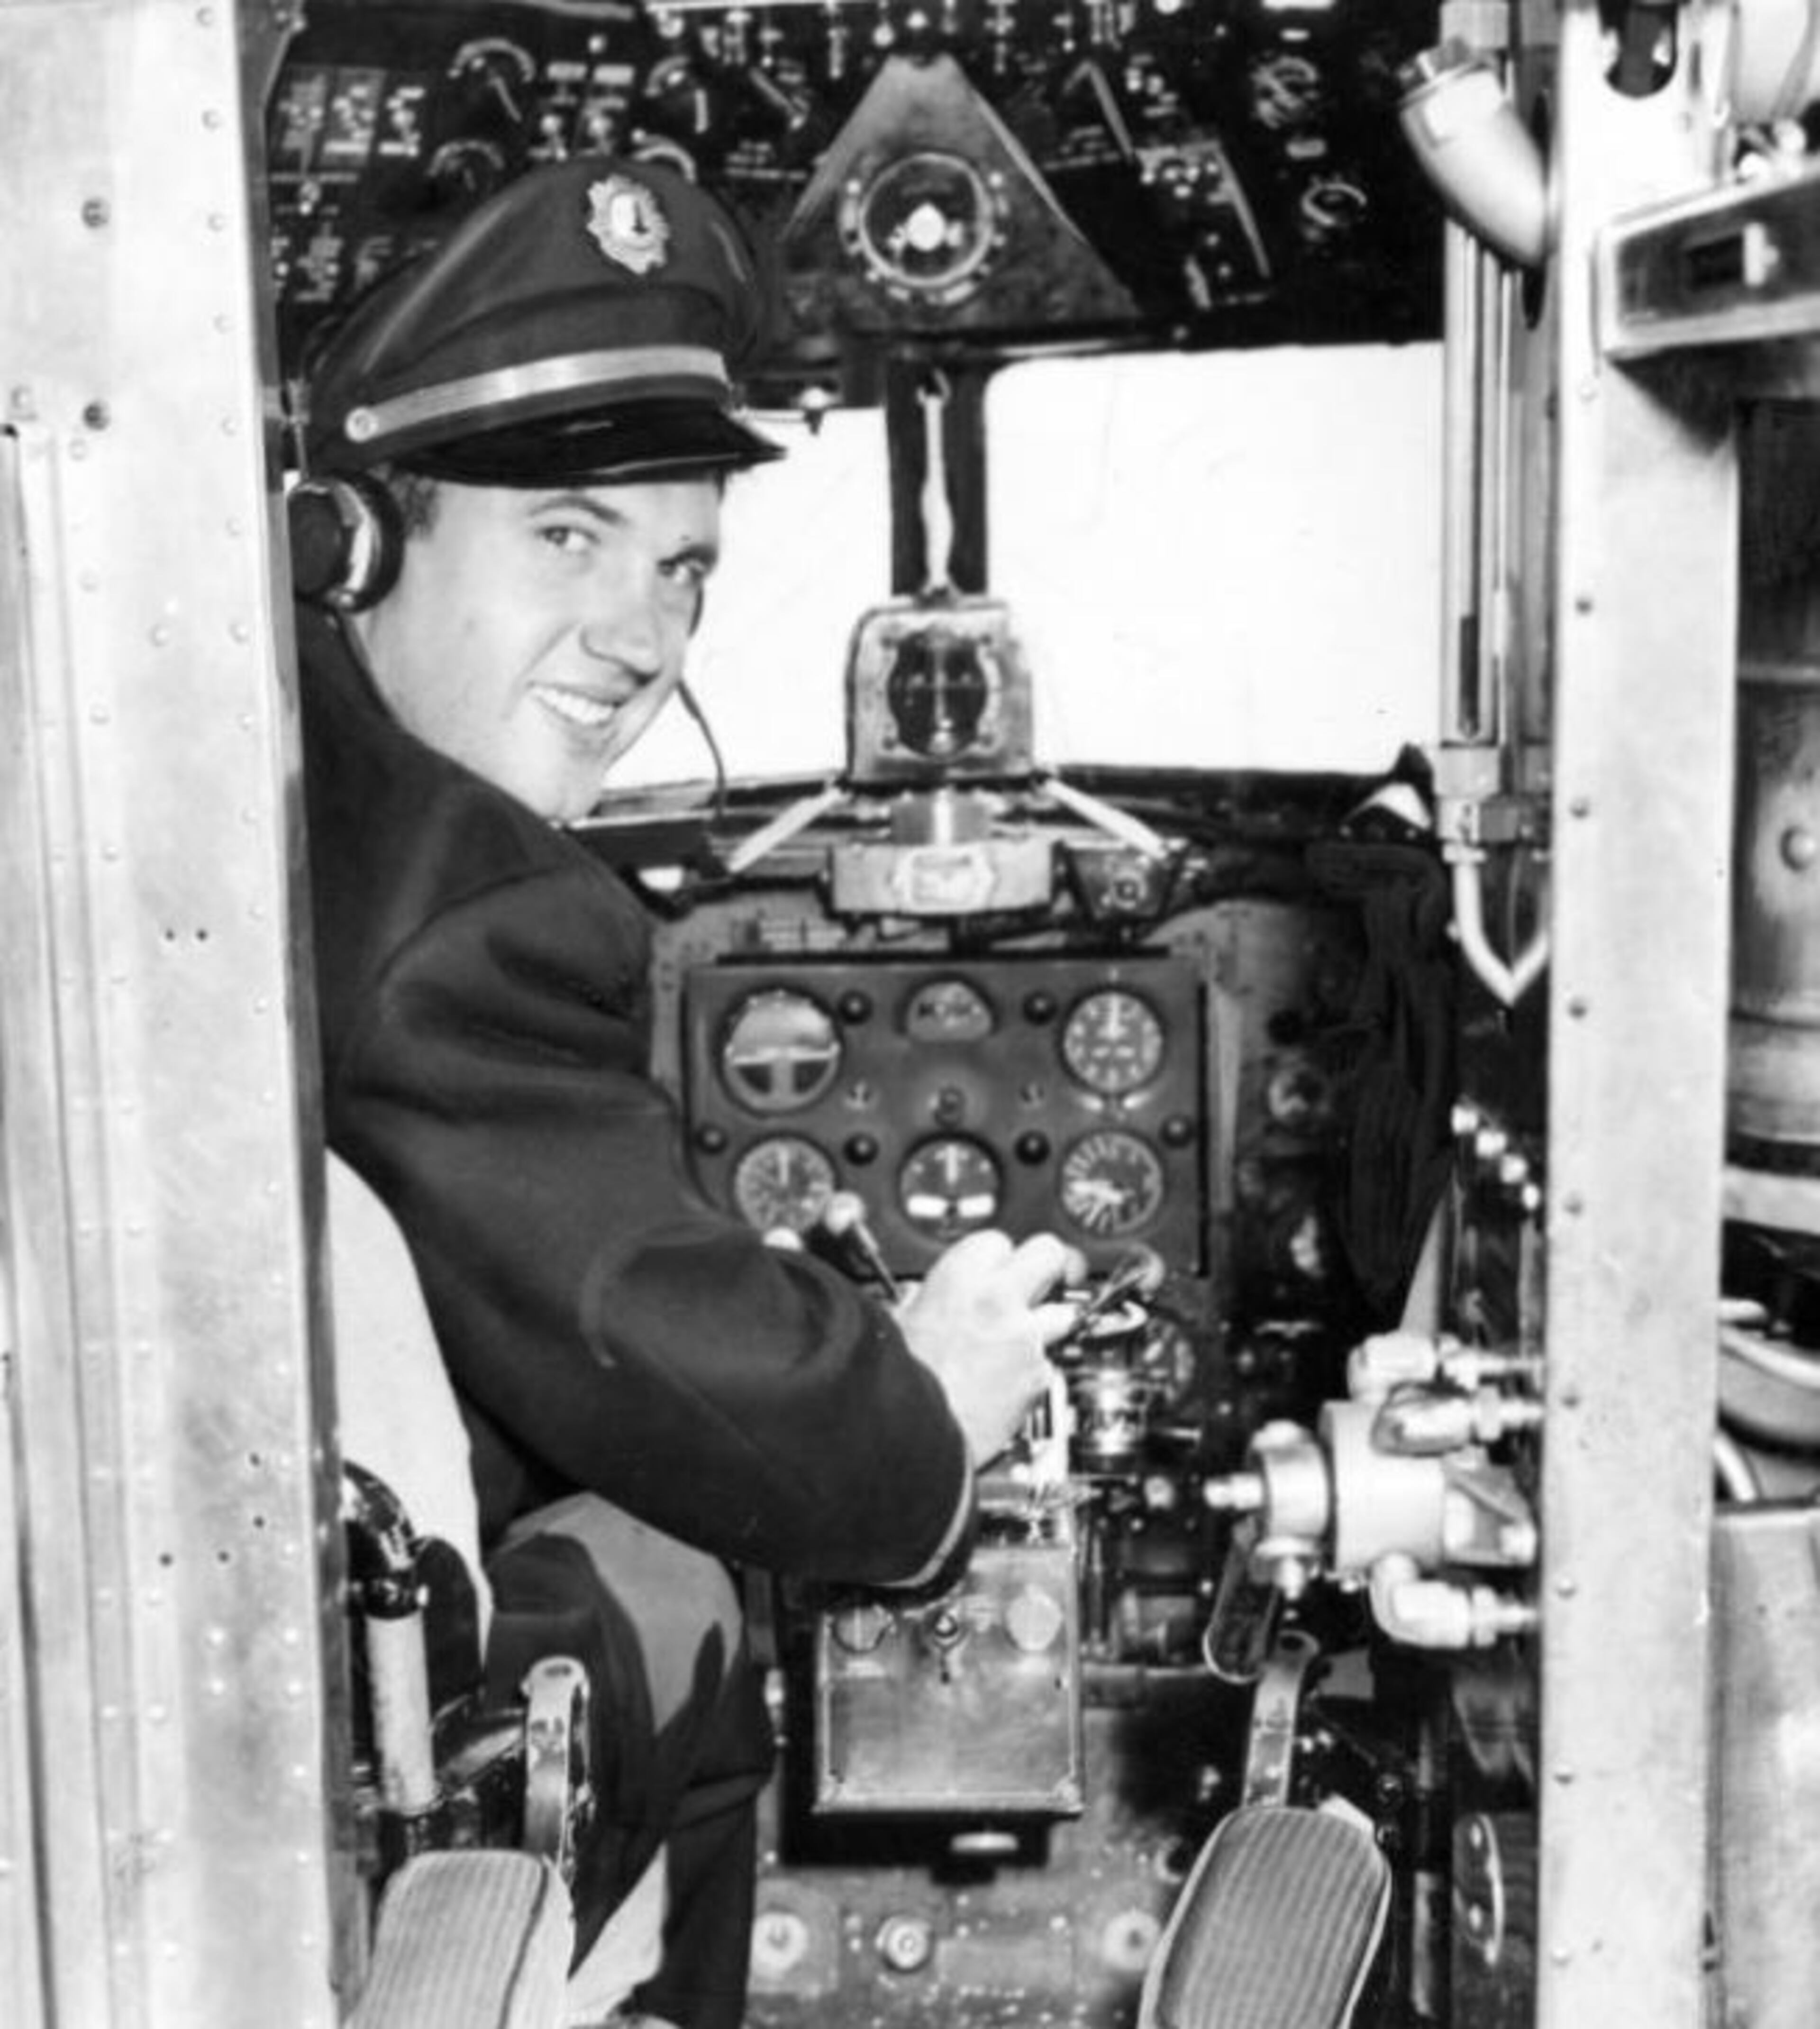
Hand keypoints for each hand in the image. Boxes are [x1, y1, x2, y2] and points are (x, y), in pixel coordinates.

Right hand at [894, 1229, 1086, 1466]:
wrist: (912, 1436)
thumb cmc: (900, 1383)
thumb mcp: (899, 1323)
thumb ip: (922, 1300)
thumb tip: (925, 1296)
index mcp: (958, 1277)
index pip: (999, 1240)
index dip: (997, 1258)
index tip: (995, 1271)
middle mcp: (998, 1299)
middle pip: (1050, 1252)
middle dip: (1045, 1268)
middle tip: (1036, 1285)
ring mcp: (1025, 1338)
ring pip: (1064, 1313)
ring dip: (1047, 1325)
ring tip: (1018, 1345)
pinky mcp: (1040, 1377)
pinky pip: (1050, 1364)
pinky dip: (1034, 1373)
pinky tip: (1009, 1384)